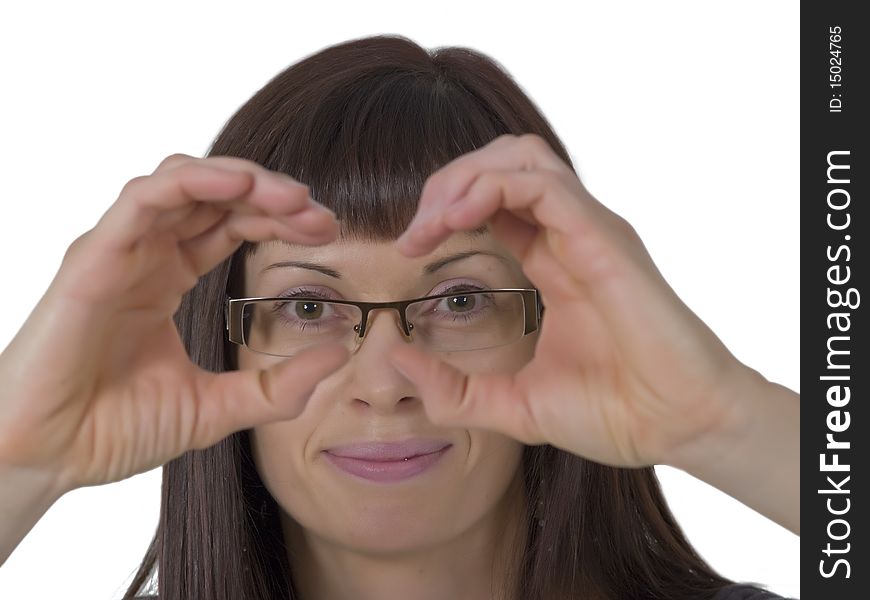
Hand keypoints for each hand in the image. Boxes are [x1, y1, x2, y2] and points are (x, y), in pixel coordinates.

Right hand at [0, 154, 349, 494]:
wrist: (49, 458)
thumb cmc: (115, 428)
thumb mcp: (217, 407)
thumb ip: (278, 387)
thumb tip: (340, 354)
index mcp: (171, 276)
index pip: (234, 224)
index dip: (282, 220)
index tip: (328, 231)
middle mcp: (148, 254)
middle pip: (218, 196)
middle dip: (274, 197)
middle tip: (321, 216)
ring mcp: (121, 251)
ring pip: (184, 182)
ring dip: (243, 179)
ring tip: (292, 198)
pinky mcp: (94, 258)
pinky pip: (144, 200)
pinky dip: (193, 182)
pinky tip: (240, 185)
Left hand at [388, 133, 758, 469]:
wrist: (677, 427)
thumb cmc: (614, 412)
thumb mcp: (512, 405)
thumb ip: (453, 389)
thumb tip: (397, 359)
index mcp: (552, 262)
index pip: (493, 201)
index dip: (444, 211)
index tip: (409, 248)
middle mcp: (570, 236)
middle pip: (502, 163)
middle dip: (448, 183)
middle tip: (416, 231)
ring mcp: (589, 231)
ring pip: (521, 157)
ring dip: (466, 176)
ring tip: (435, 220)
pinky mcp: (602, 237)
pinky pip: (542, 183)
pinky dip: (491, 186)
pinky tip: (458, 220)